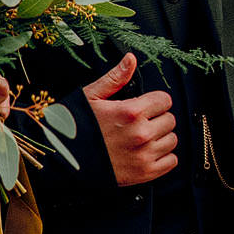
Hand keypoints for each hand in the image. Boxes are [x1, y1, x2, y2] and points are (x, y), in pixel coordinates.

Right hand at [82, 52, 176, 186]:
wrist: (62, 159)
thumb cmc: (74, 127)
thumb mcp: (91, 97)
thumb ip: (115, 78)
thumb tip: (130, 59)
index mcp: (130, 112)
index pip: (165, 100)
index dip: (155, 101)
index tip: (145, 106)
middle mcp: (141, 133)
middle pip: (170, 120)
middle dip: (157, 119)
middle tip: (140, 123)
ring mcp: (143, 155)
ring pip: (172, 140)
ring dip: (161, 138)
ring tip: (142, 138)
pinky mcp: (144, 173)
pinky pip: (171, 162)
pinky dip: (163, 157)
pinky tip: (147, 153)